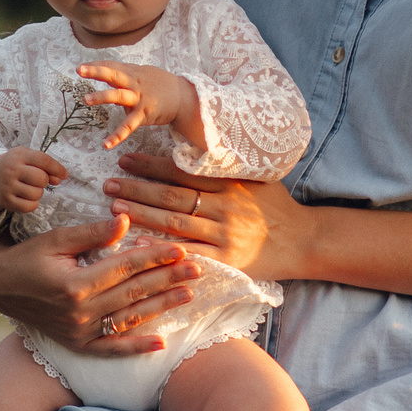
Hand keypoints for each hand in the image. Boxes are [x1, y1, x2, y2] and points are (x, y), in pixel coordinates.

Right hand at [0, 146, 67, 220]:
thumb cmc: (15, 166)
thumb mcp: (28, 158)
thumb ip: (45, 166)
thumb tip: (60, 179)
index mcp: (19, 155)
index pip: (44, 160)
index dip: (57, 168)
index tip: (64, 175)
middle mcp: (12, 169)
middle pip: (41, 179)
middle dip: (45, 181)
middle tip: (38, 180)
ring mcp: (7, 186)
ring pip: (36, 194)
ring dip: (38, 193)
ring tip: (30, 188)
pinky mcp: (6, 201)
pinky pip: (29, 207)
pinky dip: (33, 204)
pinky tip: (27, 198)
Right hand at [0, 213, 200, 357]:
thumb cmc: (26, 257)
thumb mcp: (55, 239)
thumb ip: (92, 233)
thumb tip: (125, 220)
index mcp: (75, 284)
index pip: (125, 267)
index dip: (154, 257)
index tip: (179, 249)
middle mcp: (80, 312)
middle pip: (133, 293)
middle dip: (167, 279)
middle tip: (197, 269)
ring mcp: (79, 332)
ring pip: (129, 319)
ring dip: (161, 307)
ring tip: (188, 295)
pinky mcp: (77, 344)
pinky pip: (111, 349)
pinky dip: (136, 347)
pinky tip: (161, 343)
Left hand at [75, 62, 200, 149]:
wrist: (185, 98)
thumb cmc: (162, 85)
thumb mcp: (144, 74)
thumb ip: (127, 74)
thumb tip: (109, 74)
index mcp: (134, 73)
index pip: (112, 66)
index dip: (96, 65)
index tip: (80, 67)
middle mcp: (135, 83)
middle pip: (114, 74)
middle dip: (97, 72)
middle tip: (80, 70)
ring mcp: (140, 98)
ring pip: (118, 95)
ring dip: (102, 97)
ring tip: (86, 99)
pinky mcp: (145, 114)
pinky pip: (129, 125)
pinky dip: (118, 135)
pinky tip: (106, 144)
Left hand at [103, 152, 312, 282]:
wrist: (304, 240)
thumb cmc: (276, 207)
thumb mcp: (255, 179)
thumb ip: (224, 169)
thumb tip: (189, 151)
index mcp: (229, 183)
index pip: (182, 171)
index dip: (151, 165)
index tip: (125, 160)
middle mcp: (224, 206)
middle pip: (172, 195)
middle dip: (136, 189)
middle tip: (107, 184)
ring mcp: (224, 234)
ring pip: (175, 222)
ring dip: (141, 215)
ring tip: (114, 208)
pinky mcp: (226, 259)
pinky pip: (189, 252)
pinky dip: (163, 248)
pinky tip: (138, 244)